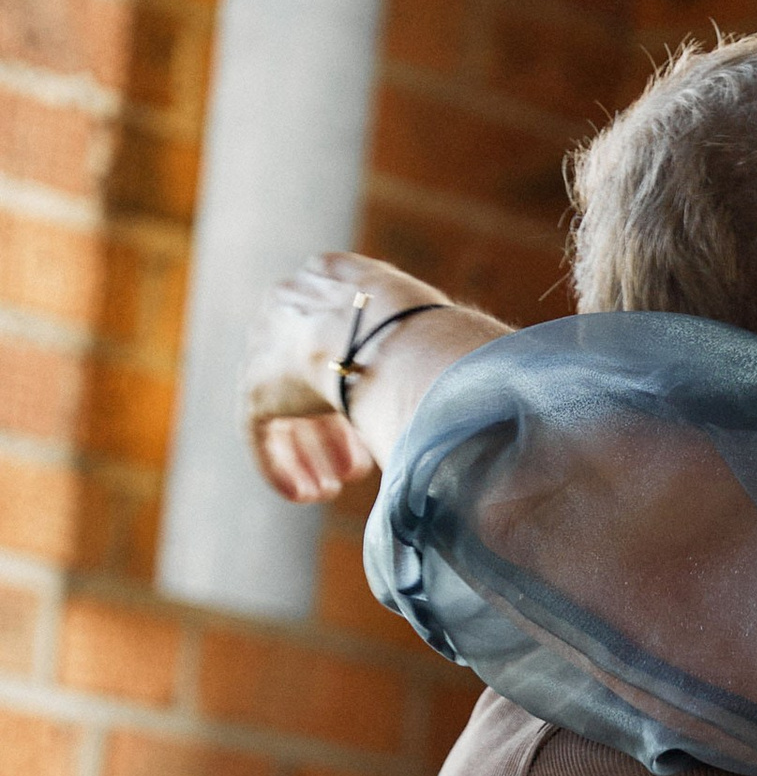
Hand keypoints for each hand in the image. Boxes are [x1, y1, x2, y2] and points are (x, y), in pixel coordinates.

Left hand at [241, 252, 456, 503]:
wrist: (384, 342)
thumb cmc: (431, 342)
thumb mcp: (434, 338)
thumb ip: (434, 363)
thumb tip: (482, 409)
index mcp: (339, 280)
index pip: (342, 333)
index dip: (362, 386)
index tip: (377, 422)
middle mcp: (294, 303)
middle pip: (310, 369)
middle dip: (332, 423)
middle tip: (355, 464)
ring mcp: (269, 343)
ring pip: (284, 403)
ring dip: (309, 449)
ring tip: (329, 487)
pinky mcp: (255, 384)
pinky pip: (260, 430)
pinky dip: (279, 464)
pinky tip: (302, 495)